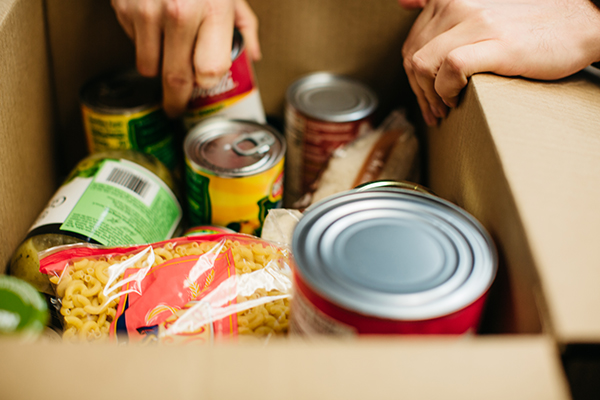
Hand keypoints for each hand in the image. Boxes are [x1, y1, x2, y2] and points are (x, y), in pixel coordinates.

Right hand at [111, 0, 260, 117]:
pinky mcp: (124, 7)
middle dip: (176, 100)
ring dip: (157, 69)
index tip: (204, 84)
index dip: (206, 82)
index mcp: (212, 10)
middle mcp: (179, 12)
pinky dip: (143, 42)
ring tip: (167, 53)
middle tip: (176, 107)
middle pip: (176, 78)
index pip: (209, 70)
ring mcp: (147, 11)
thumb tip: (253, 57)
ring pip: (148, 66)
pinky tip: (154, 23)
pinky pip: (133, 43)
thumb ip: (244, 26)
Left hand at [399, 0, 599, 125]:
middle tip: (434, 111)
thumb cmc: (529, 25)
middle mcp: (458, 5)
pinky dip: (446, 90)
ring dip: (429, 95)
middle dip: (418, 91)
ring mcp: (477, 23)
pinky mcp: (497, 43)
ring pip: (423, 64)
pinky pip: (450, 69)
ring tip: (446, 109)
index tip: (426, 97)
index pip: (411, 44)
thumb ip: (440, 7)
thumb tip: (402, 2)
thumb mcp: (478, 9)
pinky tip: (457, 99)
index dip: (412, 78)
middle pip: (412, 58)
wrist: (580, 23)